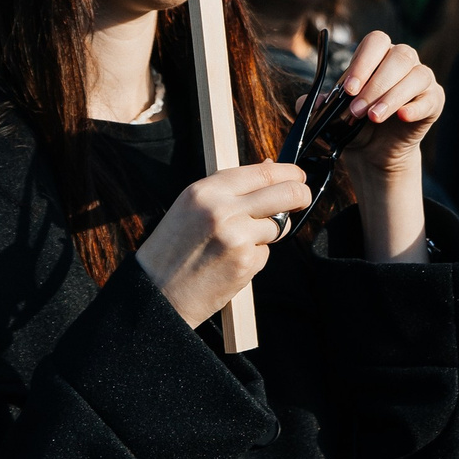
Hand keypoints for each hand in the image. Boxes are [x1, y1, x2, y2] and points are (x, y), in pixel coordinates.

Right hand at [136, 160, 311, 326]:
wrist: (156, 293)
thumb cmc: (173, 248)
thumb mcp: (192, 206)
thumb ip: (231, 187)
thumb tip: (270, 165)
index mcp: (206, 190)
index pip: (264, 172)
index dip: (289, 173)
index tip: (298, 178)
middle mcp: (223, 209)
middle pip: (286, 193)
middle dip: (300, 195)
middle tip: (301, 200)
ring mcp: (237, 237)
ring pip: (278, 226)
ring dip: (269, 233)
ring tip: (237, 243)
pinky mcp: (246, 263)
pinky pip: (266, 253)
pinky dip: (255, 257)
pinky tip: (230, 263)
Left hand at [330, 32, 442, 197]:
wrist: (374, 153)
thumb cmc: (354, 125)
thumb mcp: (332, 116)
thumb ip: (317, 106)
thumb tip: (306, 102)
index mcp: (378, 55)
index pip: (375, 42)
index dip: (363, 62)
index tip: (348, 89)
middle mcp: (403, 61)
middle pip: (399, 57)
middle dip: (375, 85)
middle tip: (356, 110)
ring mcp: (422, 79)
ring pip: (416, 75)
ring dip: (392, 97)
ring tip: (374, 118)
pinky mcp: (434, 100)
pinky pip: (431, 97)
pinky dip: (416, 106)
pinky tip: (402, 116)